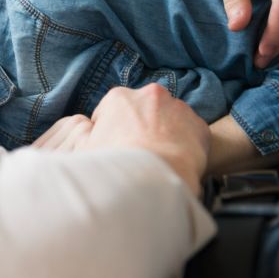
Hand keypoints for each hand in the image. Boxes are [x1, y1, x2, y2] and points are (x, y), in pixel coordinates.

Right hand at [34, 85, 209, 194]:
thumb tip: (79, 133)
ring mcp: (178, 109)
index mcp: (118, 98)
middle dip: (138, 130)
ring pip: (166, 121)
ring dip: (162, 135)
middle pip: (141, 113)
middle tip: (135, 157)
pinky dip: (184, 146)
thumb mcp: (84, 150)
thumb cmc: (115, 167)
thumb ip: (82, 136)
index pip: (111, 113)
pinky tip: (174, 163)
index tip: (114, 151)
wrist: (158, 181)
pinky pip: (189, 134)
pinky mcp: (199, 126)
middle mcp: (149, 95)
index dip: (110, 133)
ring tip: (156, 162)